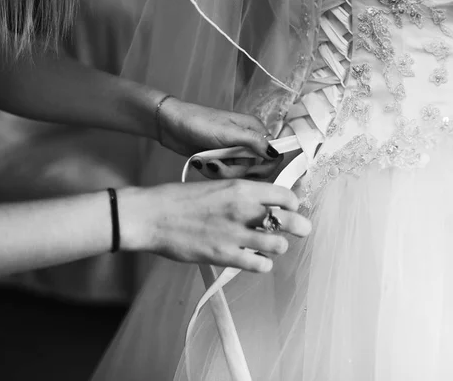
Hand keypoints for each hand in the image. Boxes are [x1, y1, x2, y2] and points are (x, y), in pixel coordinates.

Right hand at [118, 180, 310, 271]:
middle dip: (300, 227)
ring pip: (279, 245)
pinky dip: (263, 264)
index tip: (291, 208)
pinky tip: (256, 260)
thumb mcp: (216, 186)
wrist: (152, 216)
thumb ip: (242, 194)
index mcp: (241, 188)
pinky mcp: (224, 255)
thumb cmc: (179, 200)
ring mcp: (235, 234)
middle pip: (290, 220)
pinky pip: (259, 265)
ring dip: (278, 246)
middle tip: (300, 230)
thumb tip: (263, 201)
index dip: (293, 203)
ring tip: (269, 246)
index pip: (286, 195)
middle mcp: (243, 209)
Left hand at [159, 98, 282, 178]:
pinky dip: (213, 172)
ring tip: (207, 162)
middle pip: (256, 169)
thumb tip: (276, 153)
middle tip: (219, 166)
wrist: (170, 125)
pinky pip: (225, 175)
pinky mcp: (221, 161)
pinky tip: (203, 163)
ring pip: (239, 175)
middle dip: (237, 172)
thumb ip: (254, 142)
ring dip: (222, 172)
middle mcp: (247, 142)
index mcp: (254, 130)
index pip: (273, 154)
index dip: (265, 166)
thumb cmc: (198, 122)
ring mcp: (233, 152)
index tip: (250, 171)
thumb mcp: (228, 132)